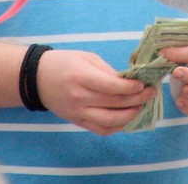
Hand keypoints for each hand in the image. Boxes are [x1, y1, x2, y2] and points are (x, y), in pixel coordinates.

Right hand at [36, 49, 157, 135]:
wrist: (36, 78)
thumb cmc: (63, 62)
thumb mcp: (86, 58)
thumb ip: (107, 71)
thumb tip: (128, 82)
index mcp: (82, 77)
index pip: (112, 87)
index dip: (131, 87)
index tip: (144, 84)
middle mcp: (80, 97)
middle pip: (114, 103)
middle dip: (137, 99)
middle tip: (151, 93)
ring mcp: (78, 112)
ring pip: (110, 121)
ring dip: (130, 115)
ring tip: (141, 106)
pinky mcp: (77, 121)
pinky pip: (100, 129)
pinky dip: (116, 127)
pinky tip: (126, 118)